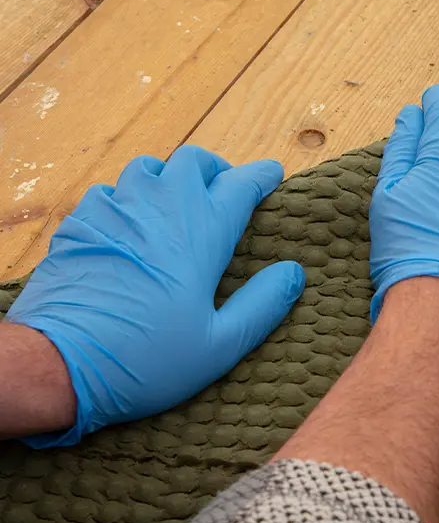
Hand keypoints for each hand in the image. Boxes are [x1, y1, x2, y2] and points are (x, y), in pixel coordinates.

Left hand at [6, 146, 304, 446]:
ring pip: (149, 166)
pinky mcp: (82, 220)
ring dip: (169, 177)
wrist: (61, 363)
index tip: (272, 176)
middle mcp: (162, 207)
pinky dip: (126, 199)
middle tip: (220, 192)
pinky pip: (109, 191)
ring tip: (173, 203)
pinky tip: (127, 226)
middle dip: (214, 169)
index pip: (241, 184)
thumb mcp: (219, 346)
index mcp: (202, 233)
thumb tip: (294, 273)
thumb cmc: (146, 359)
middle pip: (193, 160)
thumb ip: (262, 305)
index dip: (262, 175)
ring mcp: (118, 208)